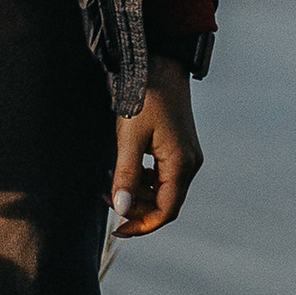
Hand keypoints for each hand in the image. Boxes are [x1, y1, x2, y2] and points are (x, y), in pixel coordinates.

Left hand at [109, 56, 201, 238]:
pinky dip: (141, 178)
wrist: (159, 64)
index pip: (166, 210)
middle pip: (164, 203)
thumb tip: (121, 209)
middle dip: (136, 207)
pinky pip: (161, 175)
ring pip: (161, 190)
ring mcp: (185, 156)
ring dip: (136, 192)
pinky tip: (123, 168)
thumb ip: (126, 175)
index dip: (142, 224)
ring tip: (111, 181)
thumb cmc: (144, 97)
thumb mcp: (129, 137)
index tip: (118, 230)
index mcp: (181, 164)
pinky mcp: (178, 147)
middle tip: (106, 197)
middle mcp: (189, 164)